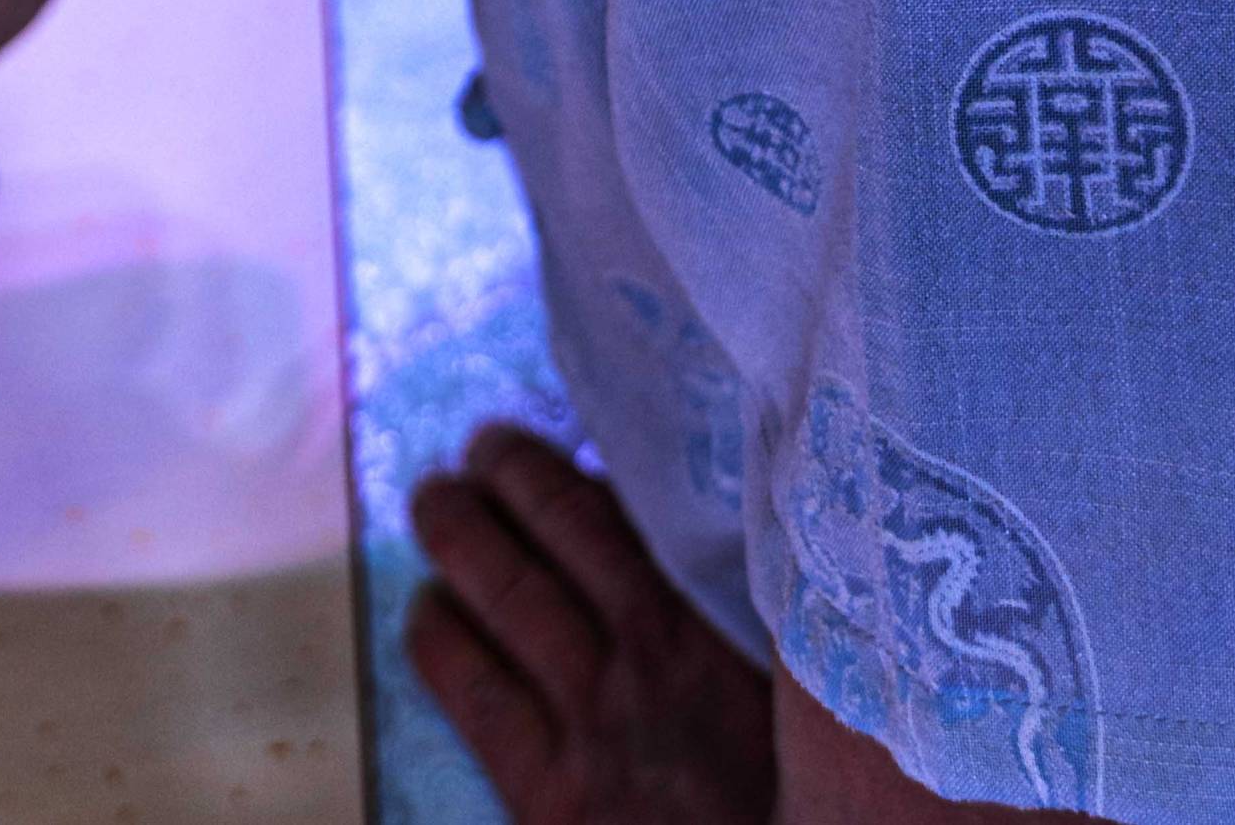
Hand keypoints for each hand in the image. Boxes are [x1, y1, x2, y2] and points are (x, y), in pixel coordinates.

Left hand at [406, 428, 776, 824]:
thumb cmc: (807, 809)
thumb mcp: (801, 714)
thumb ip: (759, 638)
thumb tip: (730, 562)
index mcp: (724, 639)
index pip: (636, 518)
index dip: (589, 472)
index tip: (570, 446)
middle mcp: (653, 667)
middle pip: (564, 529)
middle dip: (515, 475)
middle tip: (486, 446)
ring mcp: (593, 728)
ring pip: (504, 592)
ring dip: (461, 531)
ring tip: (438, 497)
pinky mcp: (547, 799)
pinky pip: (471, 690)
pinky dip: (440, 636)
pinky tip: (427, 611)